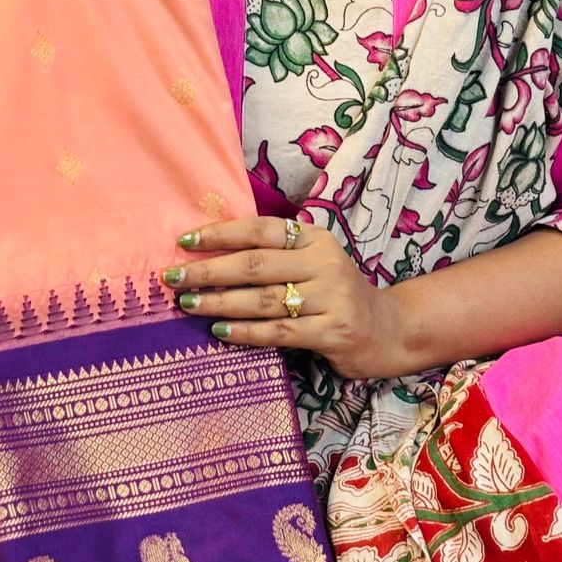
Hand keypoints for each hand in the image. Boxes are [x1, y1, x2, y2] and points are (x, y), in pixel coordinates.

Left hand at [161, 217, 410, 379]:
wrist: (387, 329)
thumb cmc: (335, 293)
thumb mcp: (313, 262)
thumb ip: (274, 255)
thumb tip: (209, 254)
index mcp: (315, 238)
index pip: (260, 229)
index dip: (220, 234)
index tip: (184, 241)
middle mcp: (324, 263)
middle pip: (255, 264)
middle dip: (209, 270)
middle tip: (173, 277)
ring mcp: (331, 298)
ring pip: (263, 299)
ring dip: (219, 302)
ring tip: (188, 304)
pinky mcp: (333, 331)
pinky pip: (279, 332)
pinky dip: (246, 332)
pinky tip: (220, 331)